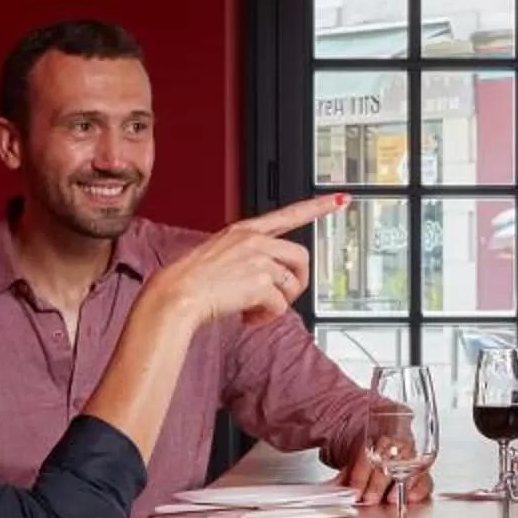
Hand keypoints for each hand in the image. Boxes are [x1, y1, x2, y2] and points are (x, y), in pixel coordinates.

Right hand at [151, 195, 344, 326]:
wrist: (176, 294)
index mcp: (244, 231)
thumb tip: (267, 283)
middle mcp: (254, 240)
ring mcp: (258, 259)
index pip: (289, 214)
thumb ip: (246, 260)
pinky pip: (280, 306)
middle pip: (301, 257)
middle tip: (279, 297)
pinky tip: (249, 318)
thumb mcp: (218, 257)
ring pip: (292, 285)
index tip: (341, 200)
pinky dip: (267, 317)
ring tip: (255, 310)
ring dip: (278, 304)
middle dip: (296, 282)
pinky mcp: (260, 282)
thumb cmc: (189, 280)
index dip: (318, 207)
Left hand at [335, 441, 431, 504]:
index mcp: (373, 438)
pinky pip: (425, 477)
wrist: (383, 441)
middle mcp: (394, 444)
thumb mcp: (352, 461)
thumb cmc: (368, 454)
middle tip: (369, 498)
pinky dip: (419, 487)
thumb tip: (332, 490)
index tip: (355, 492)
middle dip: (378, 483)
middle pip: (388, 462)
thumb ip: (343, 476)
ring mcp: (410, 455)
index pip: (367, 455)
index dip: (360, 475)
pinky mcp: (421, 469)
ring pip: (408, 467)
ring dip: (399, 485)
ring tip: (390, 499)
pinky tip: (411, 496)